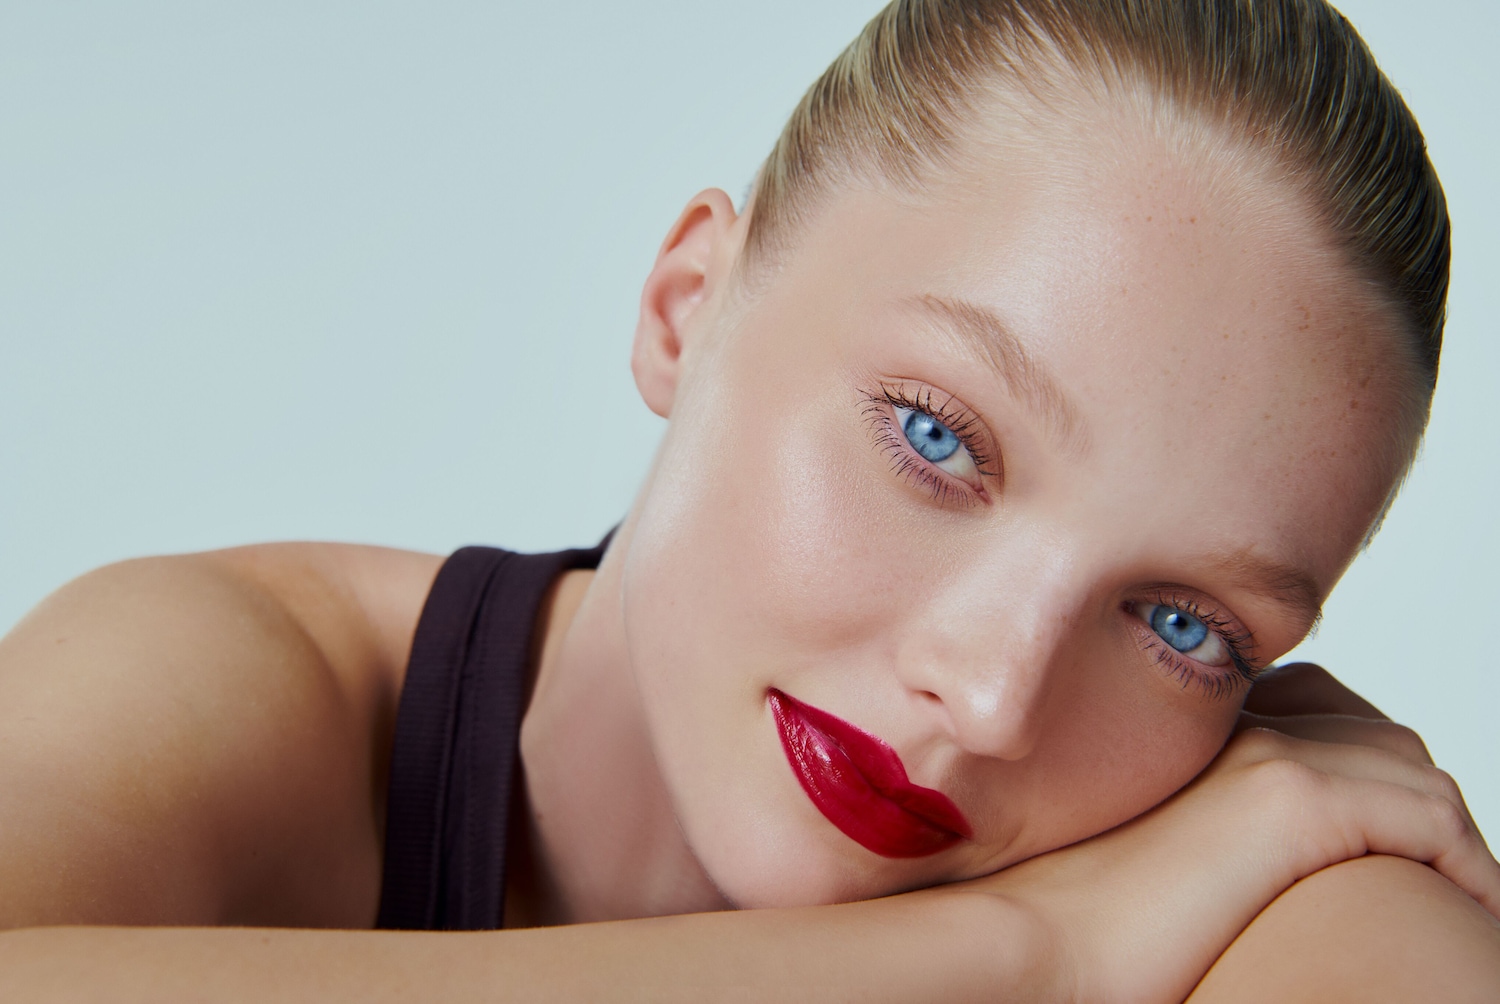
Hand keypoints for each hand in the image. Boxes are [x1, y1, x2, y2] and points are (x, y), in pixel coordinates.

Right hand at [960, 666, 1499, 1003]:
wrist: (1038, 941)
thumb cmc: (1077, 925)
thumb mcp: (1151, 860)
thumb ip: (1200, 838)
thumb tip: (1236, 878)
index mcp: (1197, 736)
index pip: (1315, 716)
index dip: (1359, 777)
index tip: (1383, 845)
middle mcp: (1232, 725)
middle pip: (1371, 735)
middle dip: (1411, 803)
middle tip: (1438, 876)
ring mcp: (1263, 752)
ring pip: (1409, 771)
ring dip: (1446, 838)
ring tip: (1464, 898)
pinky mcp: (1290, 796)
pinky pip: (1429, 818)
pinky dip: (1467, 865)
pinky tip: (1469, 909)